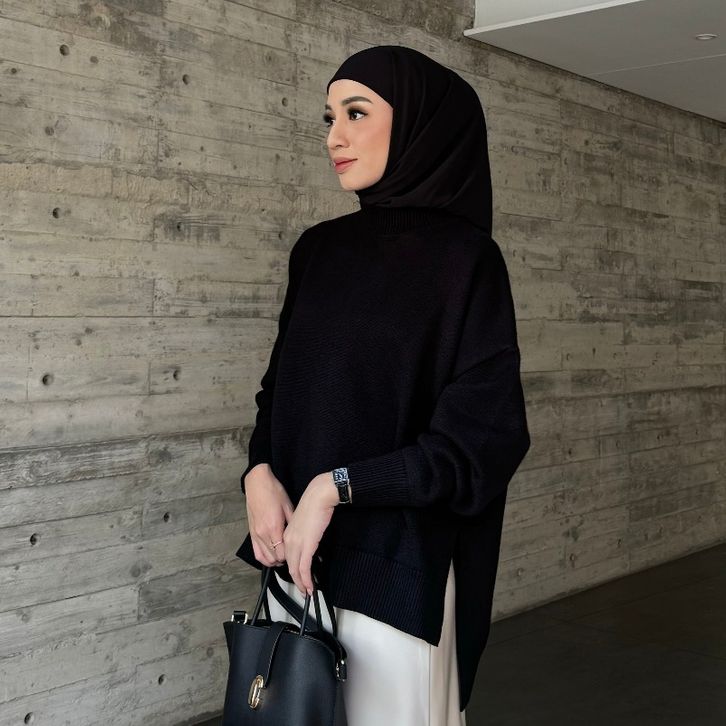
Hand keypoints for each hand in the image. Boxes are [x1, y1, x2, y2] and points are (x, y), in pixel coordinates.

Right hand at [244, 463, 294, 566]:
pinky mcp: (251, 532)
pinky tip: (272, 556)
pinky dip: (264, 558)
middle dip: (285, 560)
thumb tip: (300, 535)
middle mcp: (263, 533)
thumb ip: (293, 523)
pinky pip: (257, 552)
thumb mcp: (288, 506)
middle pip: (274, 558)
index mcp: (274, 527)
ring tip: (284, 557)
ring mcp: (256, 534)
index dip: (291, 556)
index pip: (283, 553)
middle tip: (294, 555)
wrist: (257, 483)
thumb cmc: (274, 492)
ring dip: (275, 561)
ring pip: (265, 558)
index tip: (298, 553)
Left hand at [283, 471, 338, 596]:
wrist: (319, 497)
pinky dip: (307, 579)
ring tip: (308, 592)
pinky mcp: (306, 545)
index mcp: (287, 534)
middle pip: (290, 567)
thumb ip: (305, 534)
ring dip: (302, 583)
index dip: (294, 570)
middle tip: (303, 590)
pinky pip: (304, 567)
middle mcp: (288, 540)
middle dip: (297, 581)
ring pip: (295, 570)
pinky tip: (310, 586)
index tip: (300, 578)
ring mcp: (296, 543)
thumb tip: (311, 544)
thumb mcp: (306, 522)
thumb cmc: (315, 505)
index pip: (288, 557)